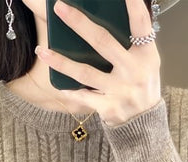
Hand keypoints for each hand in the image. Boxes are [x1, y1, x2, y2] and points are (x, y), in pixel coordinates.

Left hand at [35, 0, 161, 126]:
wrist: (144, 123)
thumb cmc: (142, 86)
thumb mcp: (146, 62)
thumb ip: (132, 44)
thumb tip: (105, 19)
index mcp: (145, 55)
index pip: (141, 24)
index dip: (133, 5)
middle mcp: (133, 71)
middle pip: (102, 42)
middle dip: (79, 23)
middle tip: (59, 8)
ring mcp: (120, 90)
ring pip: (85, 72)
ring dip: (60, 61)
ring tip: (41, 50)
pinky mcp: (108, 107)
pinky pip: (83, 96)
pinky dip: (70, 91)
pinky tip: (58, 85)